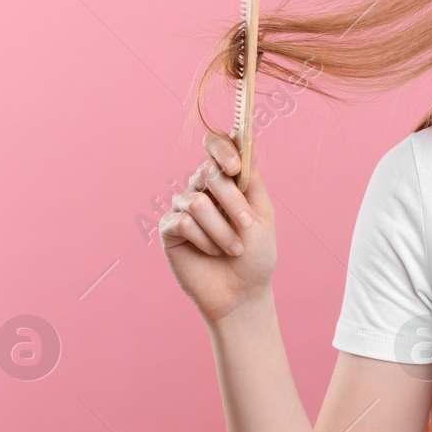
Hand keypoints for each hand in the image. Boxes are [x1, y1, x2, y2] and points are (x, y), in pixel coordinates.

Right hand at [160, 132, 276, 325]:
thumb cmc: (256, 254)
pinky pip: (182, 222)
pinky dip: (204, 239)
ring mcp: (183, 208)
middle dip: (232, 200)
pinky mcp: (169, 230)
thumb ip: (252, 178)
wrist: (243, 293)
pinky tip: (211, 252)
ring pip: (197, 201)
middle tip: (247, 225)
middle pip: (208, 171)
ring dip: (222, 229)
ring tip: (234, 248)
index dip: (222, 148)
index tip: (236, 167)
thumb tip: (248, 138)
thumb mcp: (262, 214)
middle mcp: (202, 189)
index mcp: (227, 181)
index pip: (216, 146)